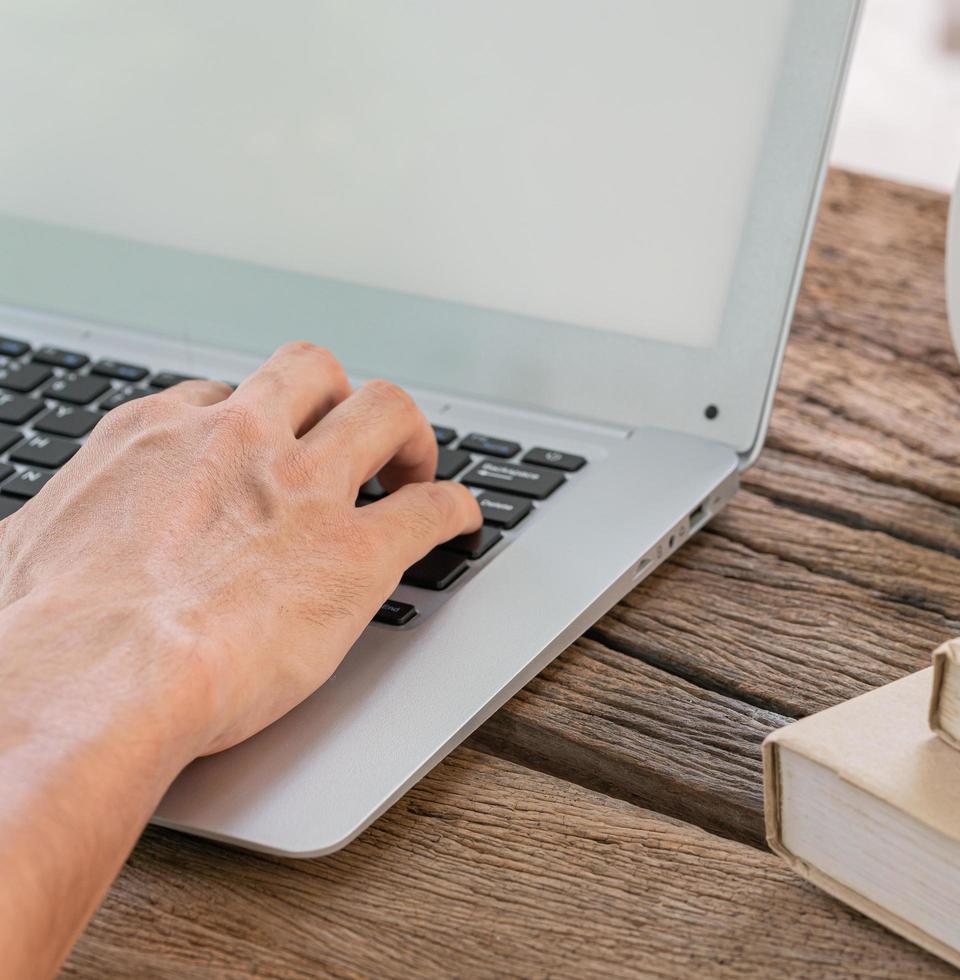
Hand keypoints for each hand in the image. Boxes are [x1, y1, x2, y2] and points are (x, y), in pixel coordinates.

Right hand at [0, 341, 480, 756]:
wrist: (94, 679)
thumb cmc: (45, 632)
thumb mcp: (22, 548)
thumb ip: (49, 531)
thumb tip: (32, 541)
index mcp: (157, 437)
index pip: (222, 397)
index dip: (255, 424)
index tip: (266, 450)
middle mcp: (238, 442)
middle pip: (312, 372)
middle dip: (338, 399)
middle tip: (354, 441)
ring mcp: (305, 490)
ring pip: (386, 410)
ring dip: (410, 436)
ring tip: (414, 468)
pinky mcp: (358, 552)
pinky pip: (433, 507)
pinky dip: (458, 510)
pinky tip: (462, 523)